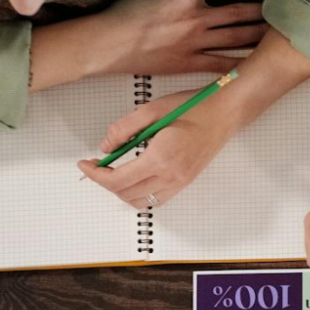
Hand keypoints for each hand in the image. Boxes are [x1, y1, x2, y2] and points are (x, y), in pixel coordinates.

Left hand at [77, 94, 235, 208]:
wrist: (224, 113)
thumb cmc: (194, 107)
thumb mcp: (152, 109)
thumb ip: (124, 128)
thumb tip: (106, 147)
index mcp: (160, 157)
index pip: (118, 179)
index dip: (95, 175)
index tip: (85, 164)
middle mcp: (170, 175)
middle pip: (126, 193)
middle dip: (105, 182)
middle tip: (96, 166)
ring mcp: (179, 182)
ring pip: (140, 202)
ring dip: (122, 191)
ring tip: (114, 173)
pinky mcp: (185, 182)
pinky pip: (156, 200)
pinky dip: (139, 194)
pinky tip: (135, 177)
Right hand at [98, 0, 264, 75]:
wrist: (107, 44)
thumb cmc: (123, 14)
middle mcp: (195, 18)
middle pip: (238, 12)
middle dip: (262, 9)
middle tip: (282, 6)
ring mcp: (195, 42)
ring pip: (236, 37)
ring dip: (258, 34)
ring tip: (277, 32)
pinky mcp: (189, 62)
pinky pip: (221, 64)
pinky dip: (240, 63)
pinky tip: (256, 63)